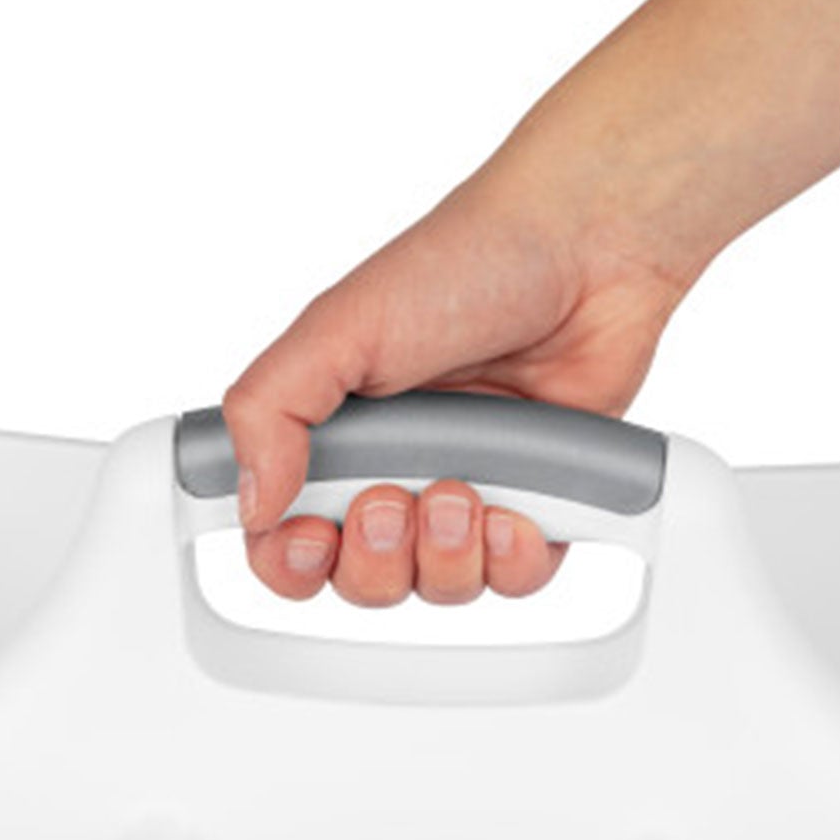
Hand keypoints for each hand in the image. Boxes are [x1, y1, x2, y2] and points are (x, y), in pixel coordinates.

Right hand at [221, 167, 687, 604]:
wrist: (586, 250)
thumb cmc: (465, 264)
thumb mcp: (336, 325)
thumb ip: (271, 411)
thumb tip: (253, 501)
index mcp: (335, 436)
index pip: (285, 541)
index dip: (291, 561)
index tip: (312, 536)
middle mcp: (396, 472)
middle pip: (362, 583)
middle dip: (377, 556)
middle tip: (395, 498)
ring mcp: (466, 493)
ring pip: (438, 589)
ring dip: (448, 554)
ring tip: (464, 490)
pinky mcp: (536, 506)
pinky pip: (515, 580)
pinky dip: (515, 559)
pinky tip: (515, 509)